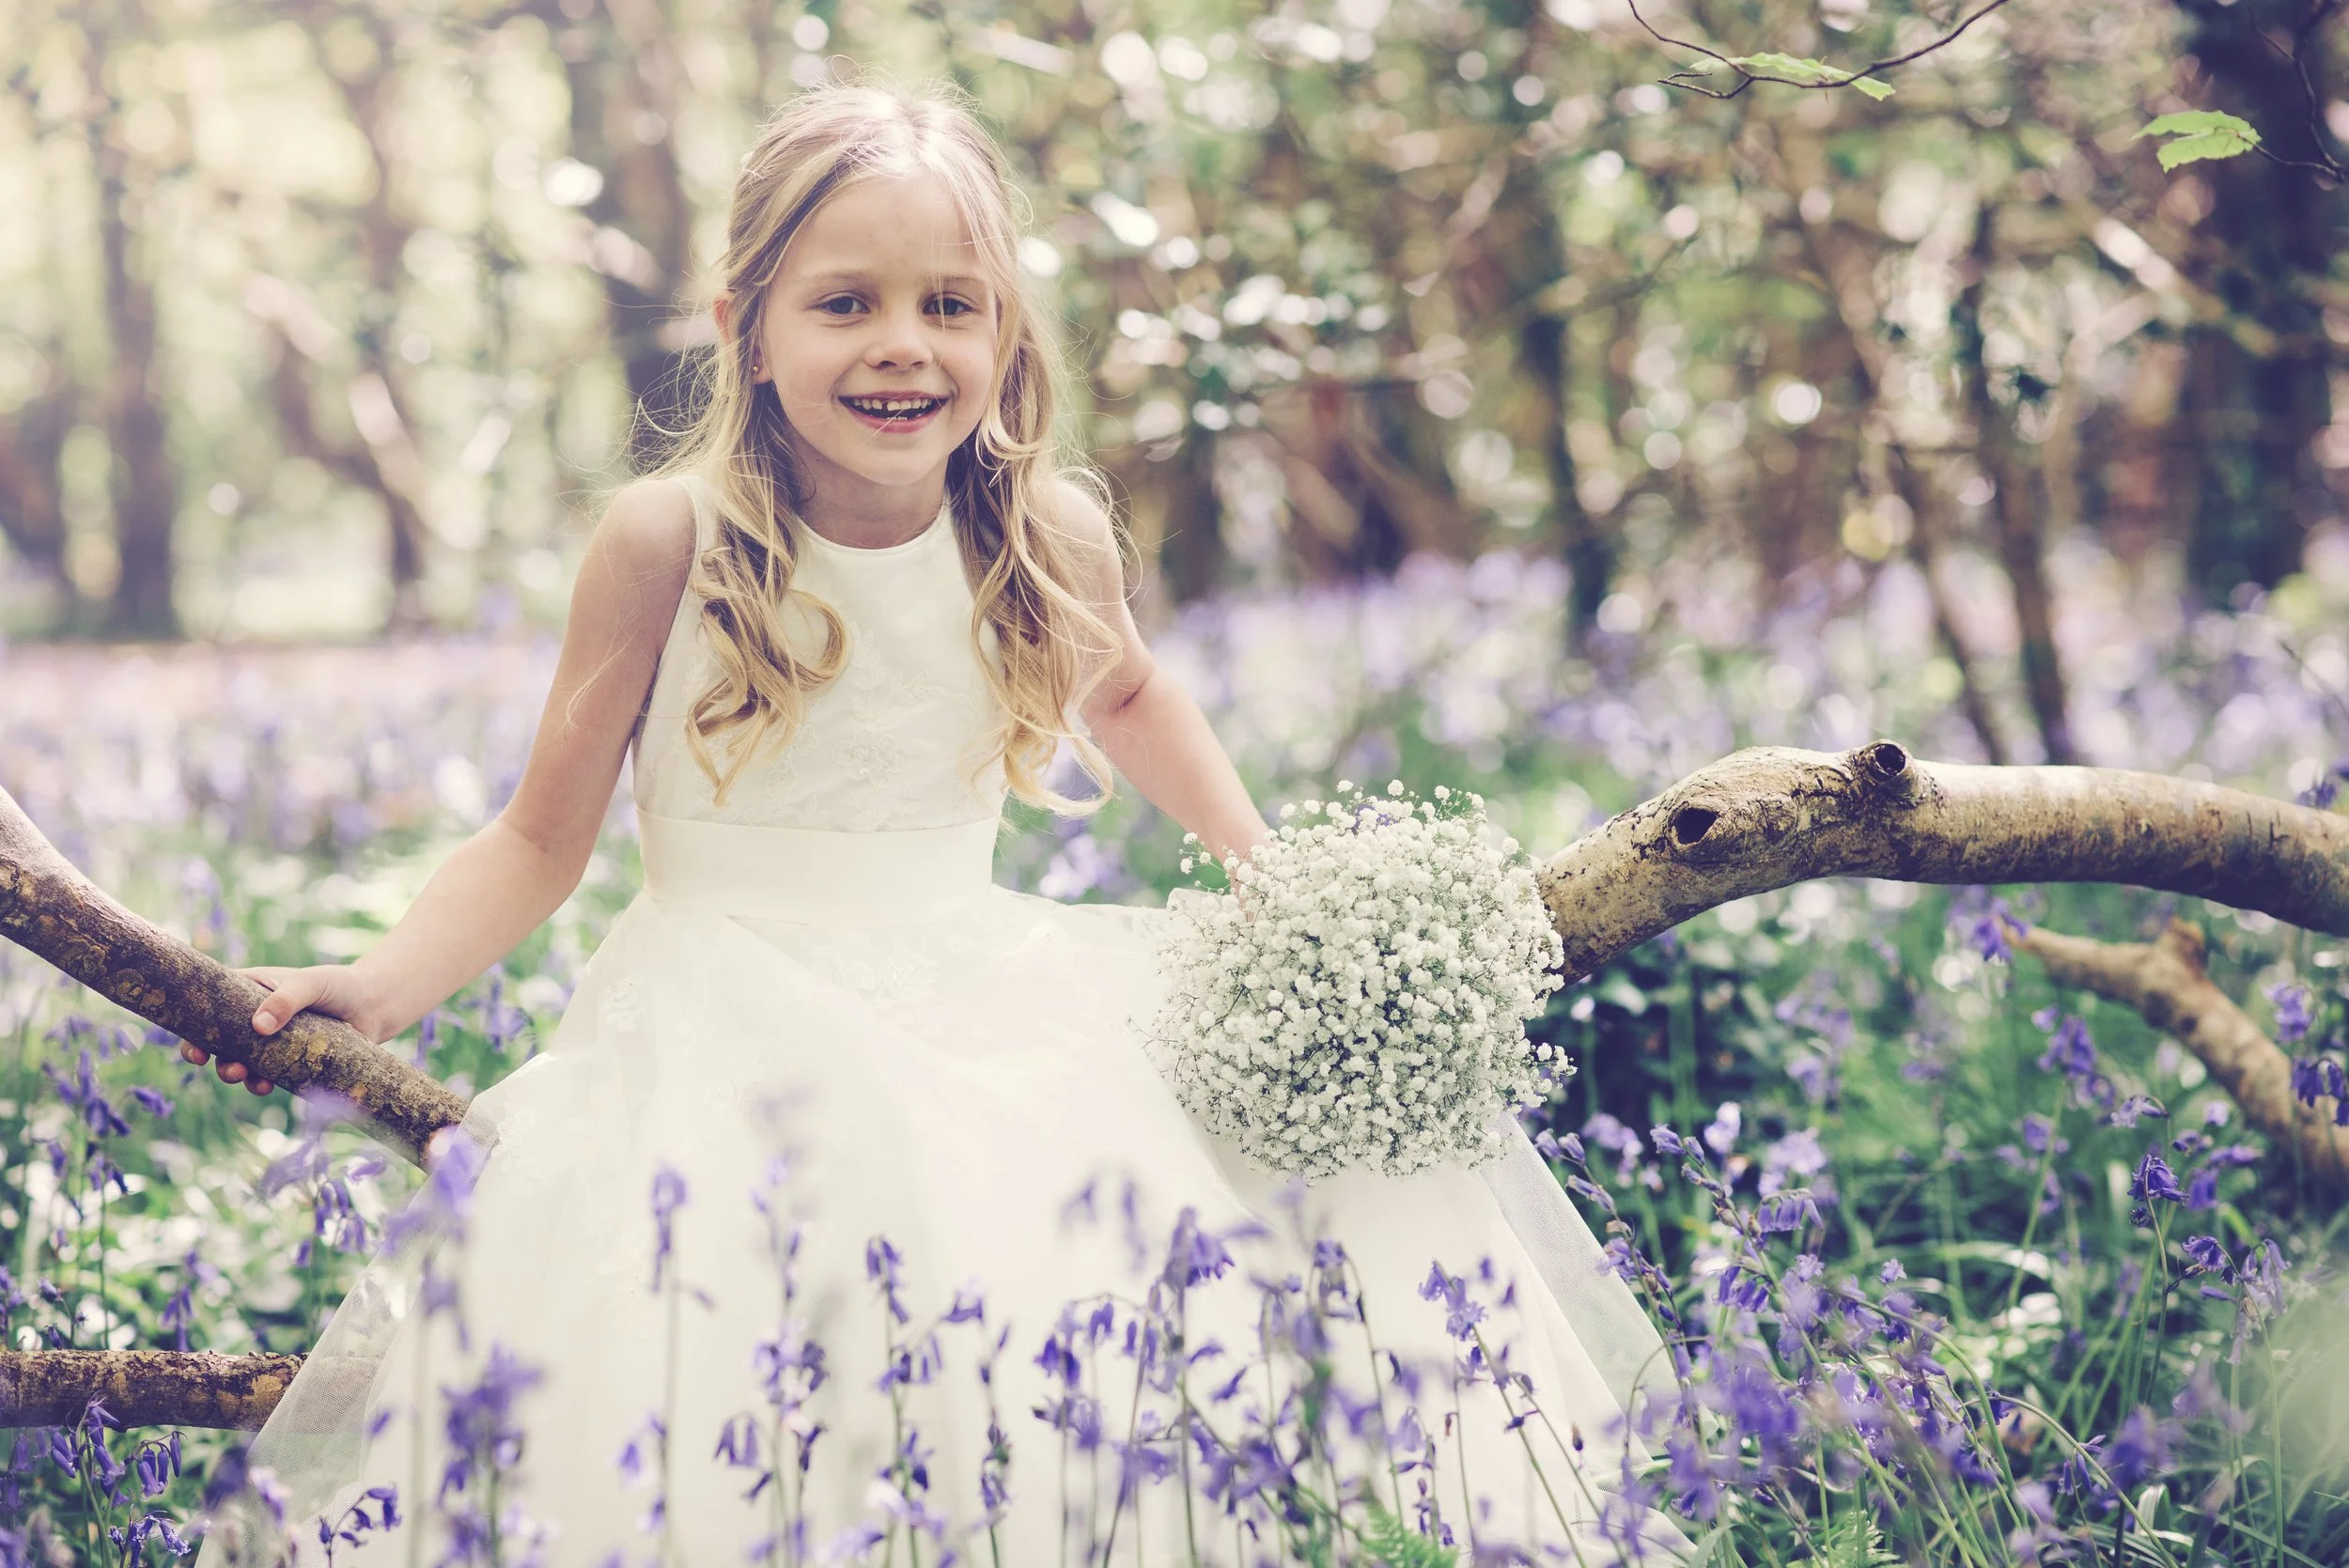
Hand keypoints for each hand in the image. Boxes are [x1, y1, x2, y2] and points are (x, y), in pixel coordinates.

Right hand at [178, 964, 375, 1096]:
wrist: (374, 1006)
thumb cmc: (339, 985)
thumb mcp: (311, 984)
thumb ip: (287, 999)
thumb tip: (259, 1027)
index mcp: (249, 990)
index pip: (210, 1005)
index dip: (194, 1026)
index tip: (195, 1048)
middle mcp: (253, 1016)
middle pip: (218, 1038)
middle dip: (213, 1057)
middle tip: (227, 1066)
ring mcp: (268, 1041)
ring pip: (238, 1060)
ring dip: (234, 1073)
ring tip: (245, 1077)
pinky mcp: (286, 1060)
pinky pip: (264, 1075)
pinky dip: (260, 1083)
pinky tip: (265, 1086)